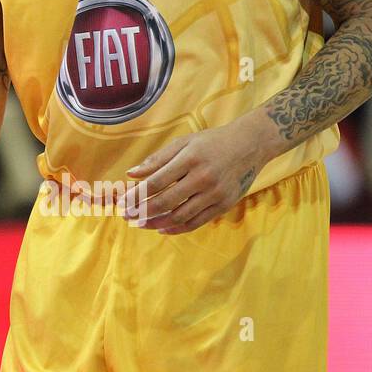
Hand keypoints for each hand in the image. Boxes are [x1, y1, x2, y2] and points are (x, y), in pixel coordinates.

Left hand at [123, 119, 270, 233]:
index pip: (157, 182)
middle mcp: (203, 178)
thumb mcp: (183, 142)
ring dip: (157, 223)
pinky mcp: (224, 205)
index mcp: (189, 159)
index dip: (137, 194)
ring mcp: (215, 193)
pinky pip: (197, 222)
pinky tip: (163, 229)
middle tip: (127, 216)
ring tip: (141, 224)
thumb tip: (131, 174)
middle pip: (166, 201)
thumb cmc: (211, 142)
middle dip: (142, 211)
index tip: (122, 201)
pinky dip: (178, 228)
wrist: (249, 146)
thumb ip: (157, 159)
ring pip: (181, 216)